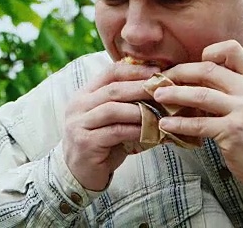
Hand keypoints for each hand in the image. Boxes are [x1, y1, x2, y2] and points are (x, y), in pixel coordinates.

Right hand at [63, 62, 157, 190]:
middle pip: (113, 89)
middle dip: (141, 87)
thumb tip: (160, 91)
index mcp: (84, 94)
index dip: (134, 70)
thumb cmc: (100, 143)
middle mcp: (78, 106)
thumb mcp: (110, 119)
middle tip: (164, 89)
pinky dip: (135, 130)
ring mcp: (79, 124)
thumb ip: (125, 104)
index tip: (157, 72)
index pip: (109, 73)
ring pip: (113, 109)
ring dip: (139, 110)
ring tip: (159, 112)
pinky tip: (150, 131)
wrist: (79, 172)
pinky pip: (115, 132)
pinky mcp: (85, 142)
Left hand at [154, 40, 242, 187]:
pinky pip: (200, 124)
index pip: (233, 49)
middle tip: (161, 79)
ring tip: (158, 96)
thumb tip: (195, 76)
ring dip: (175, 95)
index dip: (210, 51)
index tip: (193, 62)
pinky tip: (166, 124)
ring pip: (201, 95)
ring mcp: (242, 111)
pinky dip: (179, 123)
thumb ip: (231, 86)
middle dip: (180, 72)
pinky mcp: (233, 132)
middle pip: (209, 70)